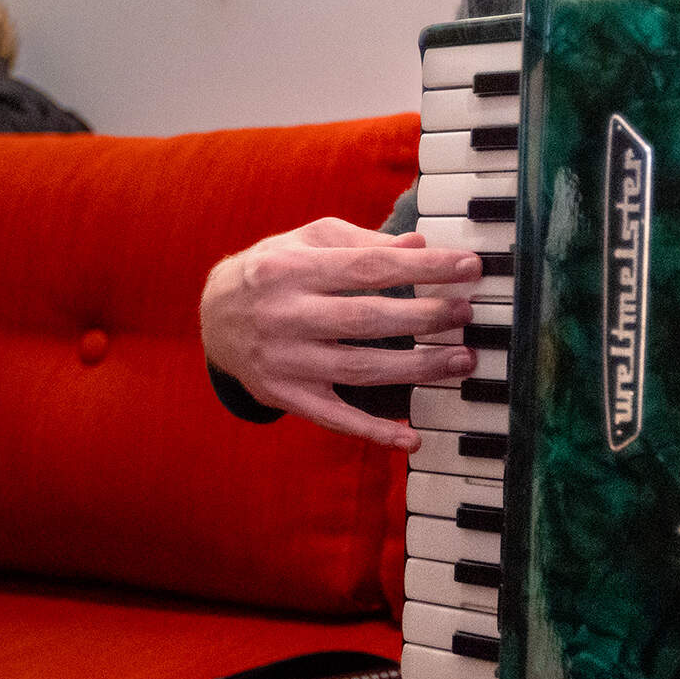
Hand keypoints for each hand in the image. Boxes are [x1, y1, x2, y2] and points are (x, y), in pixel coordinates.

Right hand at [200, 218, 482, 448]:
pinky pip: (334, 418)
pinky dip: (374, 431)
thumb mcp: (306, 241)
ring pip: (359, 369)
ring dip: (416, 369)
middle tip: (466, 314)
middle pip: (366, 320)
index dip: (423, 268)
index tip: (467, 268)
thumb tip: (419, 245)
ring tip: (460, 361)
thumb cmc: (272, 271)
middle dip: (424, 317)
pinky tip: (412, 437)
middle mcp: (285, 316)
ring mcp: (285, 361)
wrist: (212, 317)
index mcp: (291, 268)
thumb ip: (361, 242)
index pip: (369, 267)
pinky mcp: (285, 396)